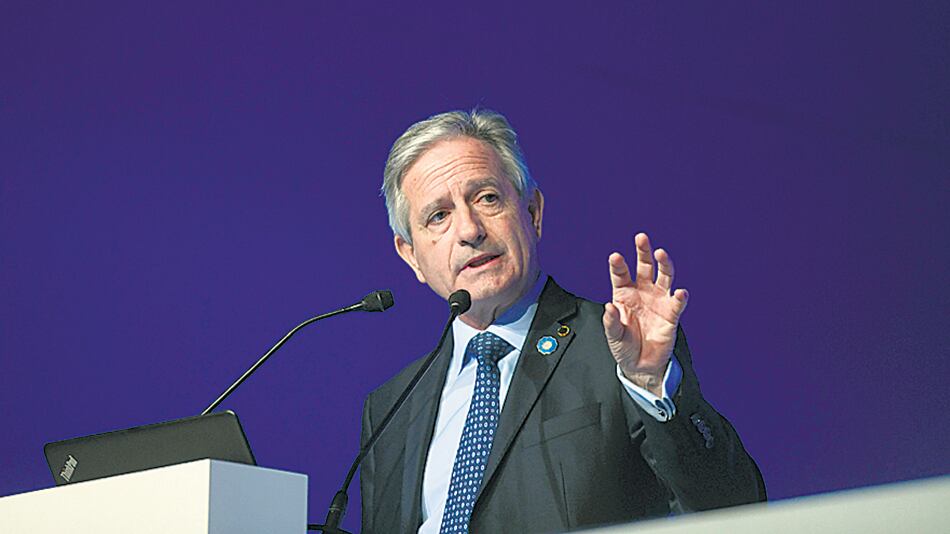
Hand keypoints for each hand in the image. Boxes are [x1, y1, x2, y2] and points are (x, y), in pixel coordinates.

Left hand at [603, 233, 688, 395]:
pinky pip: (677, 302)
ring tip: (660, 253)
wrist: (641, 365)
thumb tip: (609, 307)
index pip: (621, 274)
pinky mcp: (671, 314)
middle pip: (644, 267)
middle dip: (643, 252)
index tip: (615, 256)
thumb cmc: (624, 347)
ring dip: (663, 264)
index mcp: (624, 294)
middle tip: (641, 237)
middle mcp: (642, 292)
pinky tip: (680, 292)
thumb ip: (611, 322)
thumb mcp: (613, 336)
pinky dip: (680, 296)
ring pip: (663, 276)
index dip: (618, 265)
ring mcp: (658, 301)